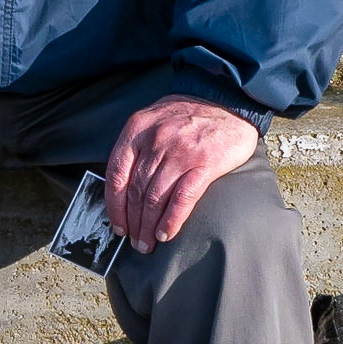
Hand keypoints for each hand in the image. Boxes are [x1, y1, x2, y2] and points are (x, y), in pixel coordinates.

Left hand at [105, 96, 259, 254]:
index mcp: (137, 129)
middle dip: (133, 222)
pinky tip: (166, 232)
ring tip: (148, 242)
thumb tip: (123, 186)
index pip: (116, 174)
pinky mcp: (205, 163)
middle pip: (136, 191)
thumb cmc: (189, 114)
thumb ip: (137, 146)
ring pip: (156, 198)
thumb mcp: (154, 119)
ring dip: (149, 226)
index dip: (114, 205)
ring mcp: (181, 151)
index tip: (118, 224)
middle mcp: (156, 140)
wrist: (228, 101)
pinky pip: (182, 198)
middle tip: (135, 241)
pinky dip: (171, 220)